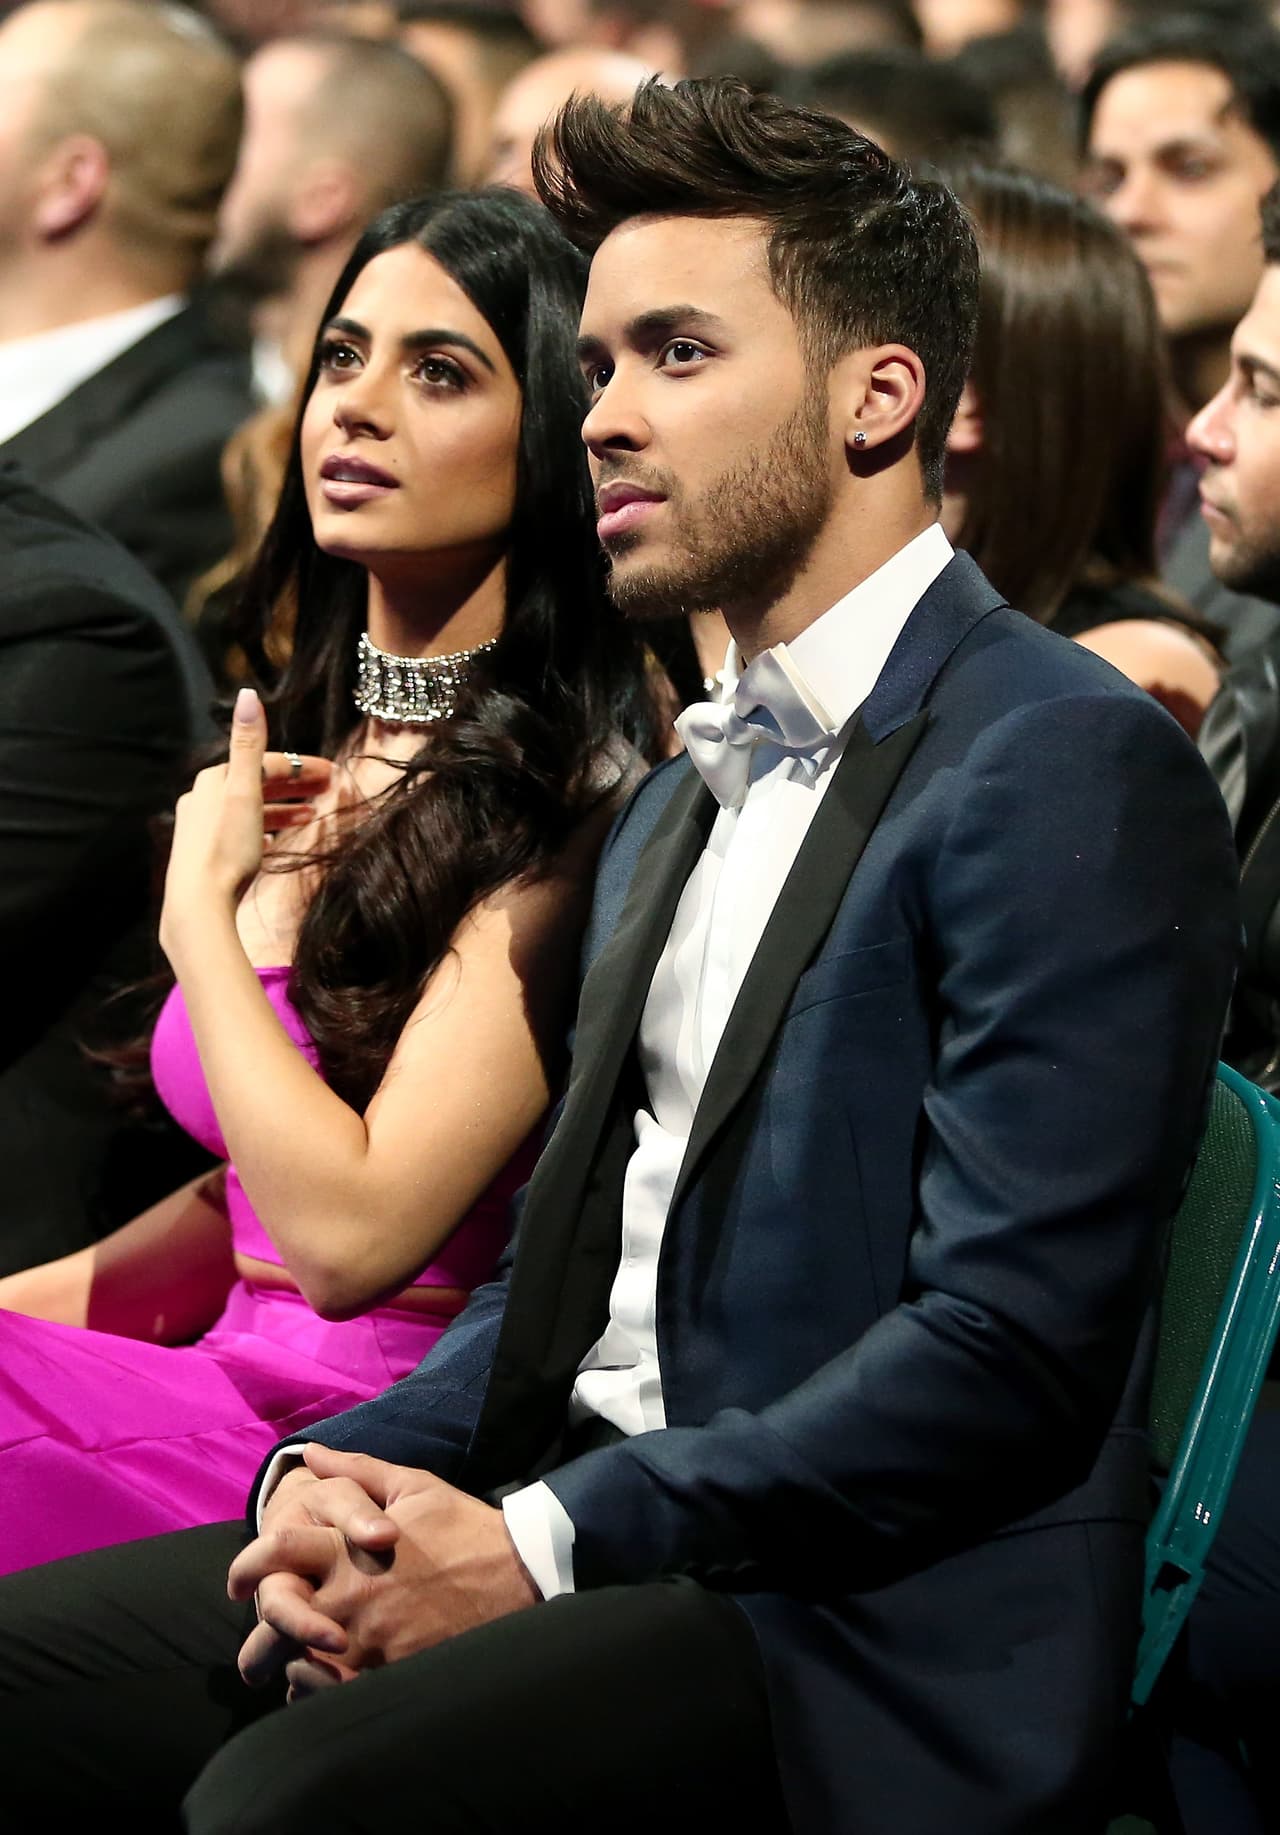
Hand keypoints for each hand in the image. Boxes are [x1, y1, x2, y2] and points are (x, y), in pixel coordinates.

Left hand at [159, 687, 329, 950]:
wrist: (199, 904)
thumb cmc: (226, 849)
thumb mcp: (244, 793)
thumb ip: (248, 745)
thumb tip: (247, 694)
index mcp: (212, 780)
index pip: (264, 763)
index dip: (299, 765)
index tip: (331, 773)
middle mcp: (202, 799)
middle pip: (255, 783)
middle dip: (293, 785)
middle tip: (327, 791)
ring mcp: (201, 828)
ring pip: (249, 808)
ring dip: (282, 808)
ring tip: (311, 816)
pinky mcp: (205, 854)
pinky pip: (242, 831)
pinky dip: (265, 828)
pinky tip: (278, 840)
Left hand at [230, 1445, 538, 1696]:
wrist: (518, 1573)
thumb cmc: (462, 1526)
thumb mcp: (412, 1487)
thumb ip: (355, 1471)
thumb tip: (309, 1455)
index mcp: (345, 1547)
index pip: (274, 1553)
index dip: (246, 1567)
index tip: (239, 1582)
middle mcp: (347, 1596)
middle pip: (274, 1622)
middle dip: (258, 1638)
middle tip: (255, 1651)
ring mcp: (367, 1640)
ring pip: (299, 1666)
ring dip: (291, 1667)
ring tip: (293, 1669)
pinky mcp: (389, 1672)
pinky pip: (334, 1695)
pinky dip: (321, 1692)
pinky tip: (328, 1685)